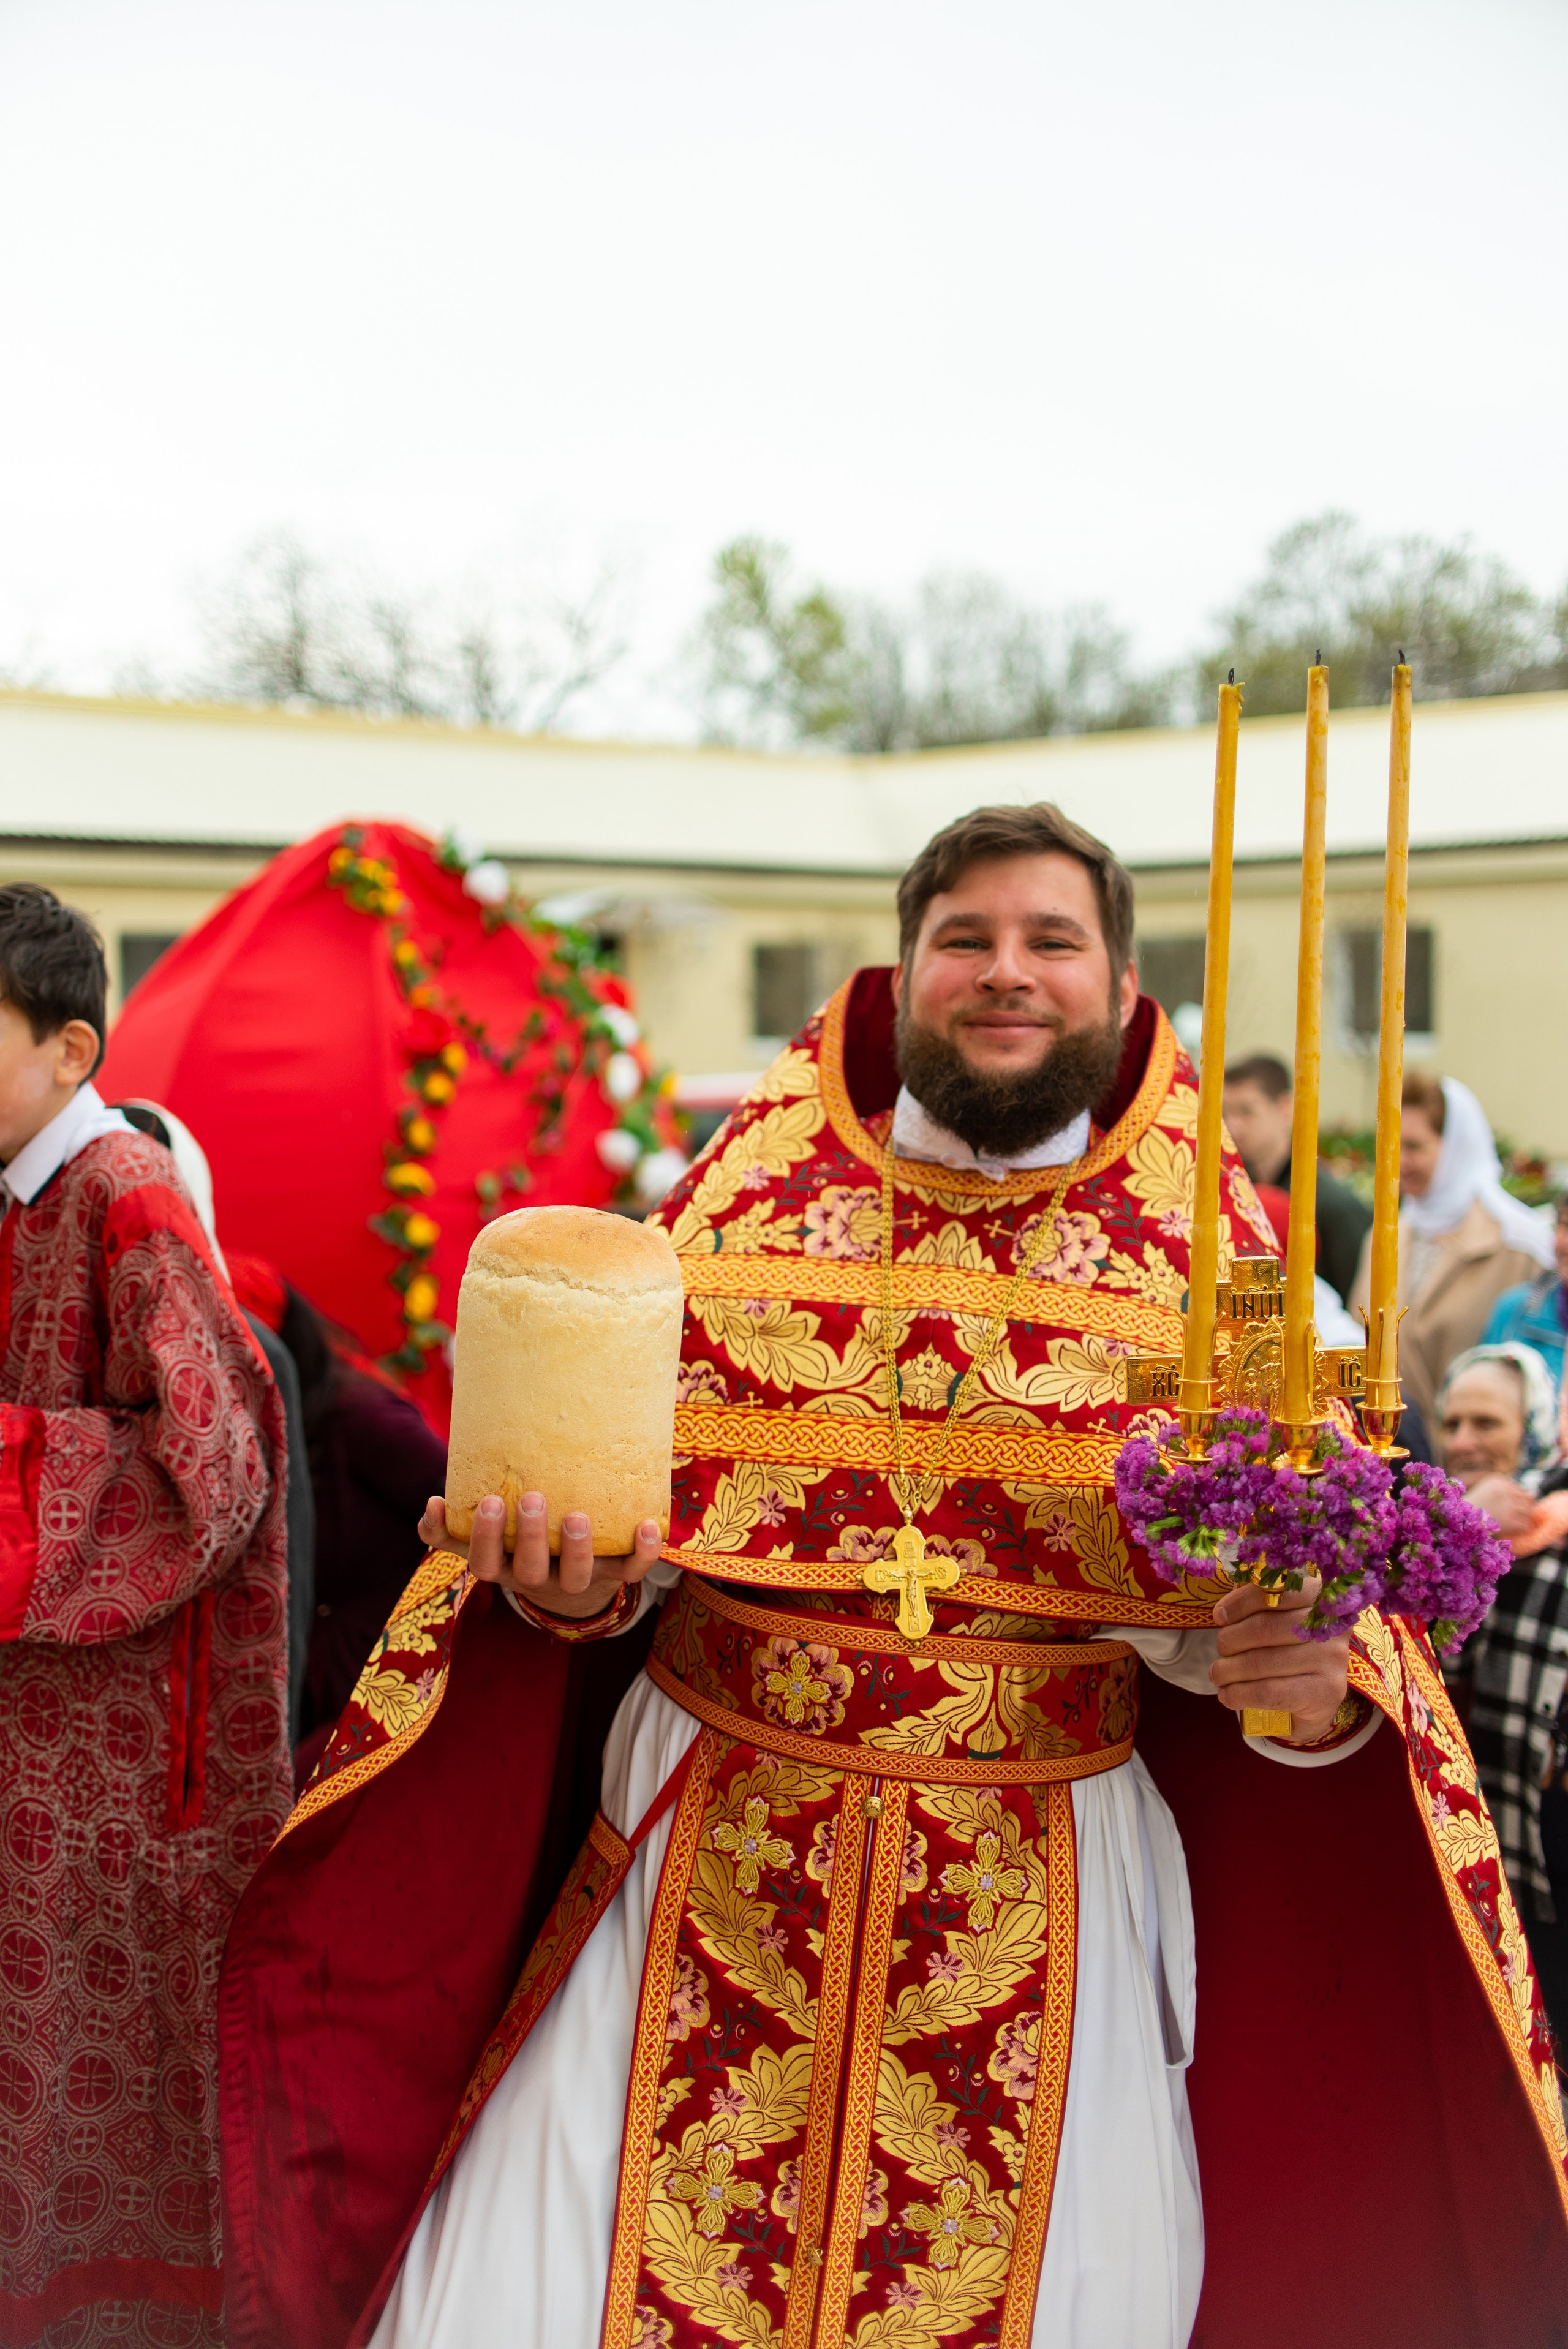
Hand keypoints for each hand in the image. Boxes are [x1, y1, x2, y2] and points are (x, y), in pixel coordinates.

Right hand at [417, 1493, 666, 1619]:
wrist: (569, 1584)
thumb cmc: (517, 1547)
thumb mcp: (483, 1542)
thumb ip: (449, 1529)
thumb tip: (432, 1504)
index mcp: (505, 1569)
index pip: (485, 1564)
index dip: (484, 1538)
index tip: (488, 1501)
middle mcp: (539, 1580)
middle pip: (530, 1572)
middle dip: (530, 1538)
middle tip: (531, 1498)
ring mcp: (578, 1580)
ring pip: (578, 1577)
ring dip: (578, 1549)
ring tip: (577, 1516)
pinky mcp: (614, 1575)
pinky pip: (632, 1571)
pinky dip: (644, 1553)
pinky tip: (648, 1525)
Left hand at [1209, 1577, 1349, 1741]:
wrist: (1318, 1699)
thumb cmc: (1290, 1651)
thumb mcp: (1278, 1621)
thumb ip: (1256, 1608)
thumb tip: (1223, 1613)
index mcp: (1320, 1599)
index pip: (1276, 1592)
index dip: (1240, 1603)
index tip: (1219, 1616)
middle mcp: (1331, 1627)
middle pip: (1264, 1628)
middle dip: (1230, 1639)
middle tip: (1220, 1649)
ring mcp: (1332, 1661)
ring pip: (1261, 1662)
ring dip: (1228, 1670)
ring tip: (1217, 1674)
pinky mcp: (1325, 1693)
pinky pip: (1269, 1692)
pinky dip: (1239, 1693)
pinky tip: (1227, 1695)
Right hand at [1463, 1474, 1533, 1539]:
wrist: (1458, 1524)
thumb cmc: (1471, 1509)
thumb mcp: (1486, 1491)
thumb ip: (1508, 1490)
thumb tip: (1535, 1493)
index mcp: (1498, 1479)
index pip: (1520, 1489)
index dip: (1514, 1502)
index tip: (1502, 1508)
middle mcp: (1505, 1490)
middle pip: (1528, 1500)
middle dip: (1522, 1510)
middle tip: (1510, 1518)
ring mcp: (1509, 1505)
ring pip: (1529, 1513)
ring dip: (1521, 1520)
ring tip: (1508, 1525)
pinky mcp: (1511, 1521)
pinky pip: (1526, 1526)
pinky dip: (1521, 1530)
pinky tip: (1510, 1531)